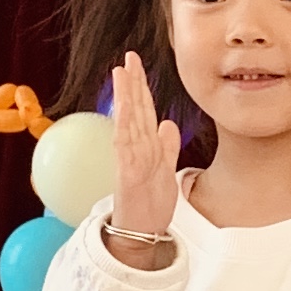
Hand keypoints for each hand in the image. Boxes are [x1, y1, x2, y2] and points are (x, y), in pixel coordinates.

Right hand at [107, 51, 181, 253]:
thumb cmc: (151, 204)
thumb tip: (169, 123)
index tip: (137, 64)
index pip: (144, 110)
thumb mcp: (166, 170)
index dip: (142, 87)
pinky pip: (125, 145)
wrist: (142, 233)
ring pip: (128, 121)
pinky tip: (123, 108)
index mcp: (146, 146)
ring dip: (125, 97)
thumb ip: (167, 147)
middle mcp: (136, 148)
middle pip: (135, 109)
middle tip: (129, 57)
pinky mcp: (128, 173)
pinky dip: (124, 126)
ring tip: (122, 72)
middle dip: (132, 83)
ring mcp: (130, 159)